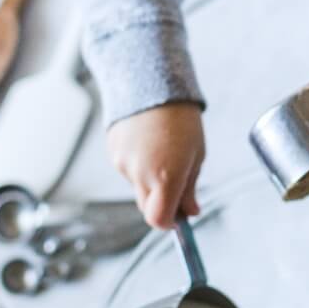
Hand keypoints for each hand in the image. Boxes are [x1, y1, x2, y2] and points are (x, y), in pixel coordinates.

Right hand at [107, 102, 204, 229]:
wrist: (151, 84)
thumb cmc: (181, 119)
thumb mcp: (196, 155)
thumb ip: (190, 188)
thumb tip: (191, 212)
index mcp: (165, 175)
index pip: (158, 219)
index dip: (168, 222)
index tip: (178, 217)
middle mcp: (140, 173)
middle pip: (147, 207)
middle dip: (161, 202)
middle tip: (175, 182)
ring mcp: (123, 163)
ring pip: (137, 187)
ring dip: (149, 179)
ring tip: (162, 149)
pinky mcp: (113, 152)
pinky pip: (127, 170)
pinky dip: (137, 164)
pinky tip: (147, 142)